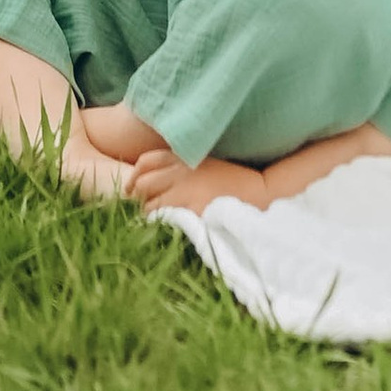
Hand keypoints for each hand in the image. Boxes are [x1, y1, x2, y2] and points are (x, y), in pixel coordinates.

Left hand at [130, 151, 267, 213]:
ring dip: (147, 215)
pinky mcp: (191, 210)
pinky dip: (158, 226)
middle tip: (142, 212)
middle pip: (142, 184)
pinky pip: (162, 220)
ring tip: (153, 225)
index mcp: (184, 159)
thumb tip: (151, 177)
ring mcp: (185, 192)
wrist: (259, 194)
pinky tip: (163, 232)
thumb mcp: (204, 164)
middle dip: (137, 199)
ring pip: (148, 205)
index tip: (131, 190)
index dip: (134, 177)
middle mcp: (180, 172)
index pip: (146, 162)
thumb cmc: (233, 181)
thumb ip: (180, 166)